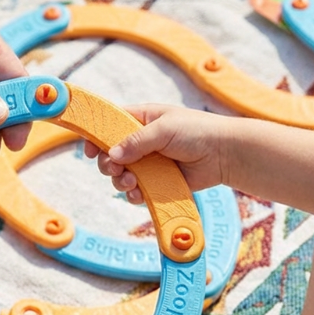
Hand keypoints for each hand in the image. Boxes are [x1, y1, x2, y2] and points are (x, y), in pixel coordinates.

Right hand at [85, 105, 234, 203]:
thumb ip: (136, 140)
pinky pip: (136, 192)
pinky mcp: (157, 183)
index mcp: (141, 120)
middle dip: (107, 163)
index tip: (88, 149)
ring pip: (120, 175)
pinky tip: (140, 193)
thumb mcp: (164, 129)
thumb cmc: (198, 132)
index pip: (110, 125)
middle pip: (110, 154)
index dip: (96, 136)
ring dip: (119, 181)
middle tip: (115, 168)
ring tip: (131, 182)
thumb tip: (112, 154)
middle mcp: (141, 142)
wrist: (225, 155)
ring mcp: (149, 164)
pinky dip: (134, 194)